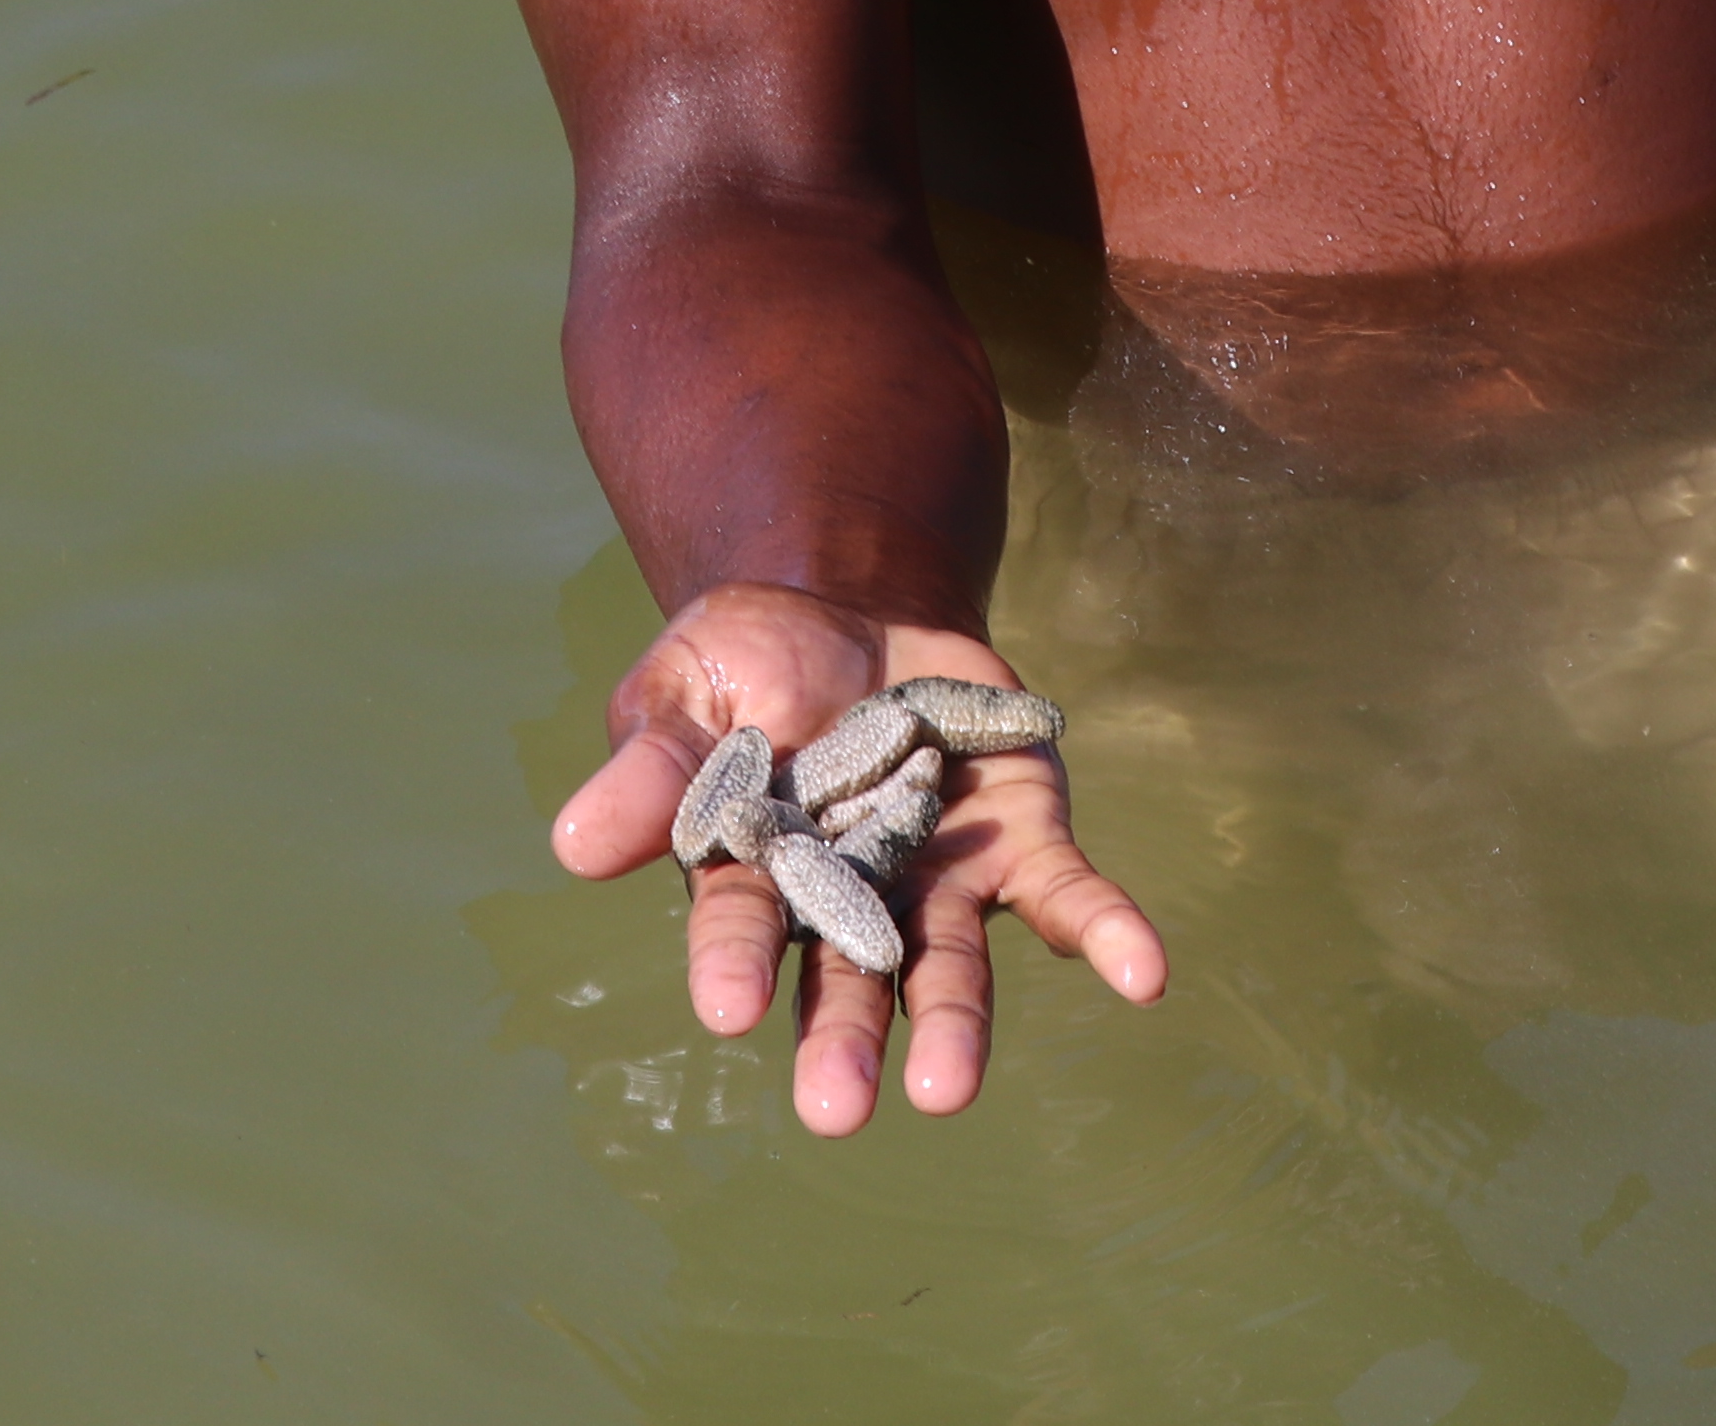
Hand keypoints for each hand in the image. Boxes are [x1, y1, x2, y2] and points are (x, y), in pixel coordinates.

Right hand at [544, 579, 1167, 1135]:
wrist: (856, 603)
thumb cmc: (747, 661)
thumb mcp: (684, 690)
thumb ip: (651, 764)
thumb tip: (572, 844)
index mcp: (756, 873)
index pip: (741, 923)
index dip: (731, 961)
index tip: (723, 1008)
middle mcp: (849, 901)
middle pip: (846, 978)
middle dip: (841, 1042)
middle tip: (837, 1113)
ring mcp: (936, 881)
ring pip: (948, 967)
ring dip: (954, 1027)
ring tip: (949, 1091)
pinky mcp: (1018, 844)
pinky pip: (1066, 896)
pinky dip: (1105, 933)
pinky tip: (1144, 975)